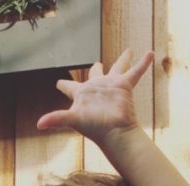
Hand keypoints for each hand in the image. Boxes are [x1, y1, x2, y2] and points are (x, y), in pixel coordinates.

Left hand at [37, 49, 153, 143]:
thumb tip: (39, 124)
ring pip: (118, 68)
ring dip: (124, 59)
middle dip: (96, 68)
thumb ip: (56, 119)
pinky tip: (150, 53)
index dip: (63, 84)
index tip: (58, 82)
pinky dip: (143, 63)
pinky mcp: (125, 86)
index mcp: (81, 95)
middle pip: (95, 74)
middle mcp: (96, 88)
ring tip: (129, 50)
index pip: (69, 87)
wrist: (115, 131)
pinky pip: (136, 72)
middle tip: (96, 63)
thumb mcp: (73, 119)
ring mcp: (111, 86)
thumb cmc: (93, 126)